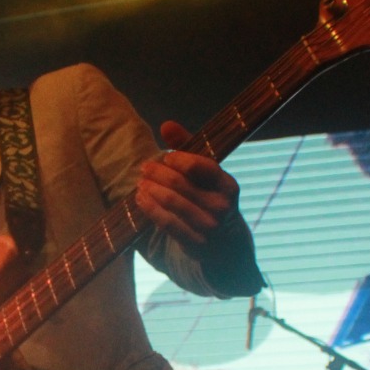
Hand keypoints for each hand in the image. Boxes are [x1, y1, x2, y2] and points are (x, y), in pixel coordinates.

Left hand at [136, 121, 242, 247]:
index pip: (203, 166)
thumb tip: (166, 125)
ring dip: (151, 189)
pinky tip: (140, 199)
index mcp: (228, 185)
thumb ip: (187, 148)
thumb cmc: (210, 198)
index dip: (180, 158)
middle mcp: (222, 207)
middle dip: (158, 172)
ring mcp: (208, 226)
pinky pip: (166, 222)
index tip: (166, 156)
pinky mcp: (194, 243)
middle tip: (144, 168)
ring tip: (140, 183)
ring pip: (171, 201)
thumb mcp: (205, 175)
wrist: (225, 244)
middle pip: (181, 183)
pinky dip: (150, 208)